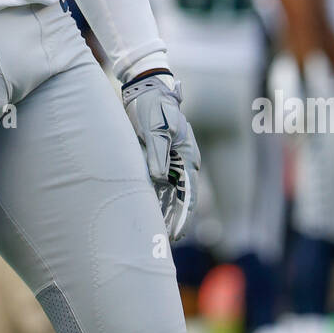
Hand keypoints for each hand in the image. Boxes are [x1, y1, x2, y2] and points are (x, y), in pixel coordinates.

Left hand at [121, 69, 199, 241]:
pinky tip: (149, 214)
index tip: (175, 234)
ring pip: (170, 194)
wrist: (146, 88)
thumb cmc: (152, 106)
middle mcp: (182, 162)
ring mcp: (171, 161)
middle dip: (175, 220)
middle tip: (167, 244)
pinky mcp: (159, 158)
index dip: (182, 215)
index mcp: (187, 156)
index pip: (187, 193)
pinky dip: (156, 200)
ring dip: (165, 213)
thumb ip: (157, 153)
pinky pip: (159, 185)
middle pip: (181, 197)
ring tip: (158, 237)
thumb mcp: (154, 129)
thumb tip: (159, 179)